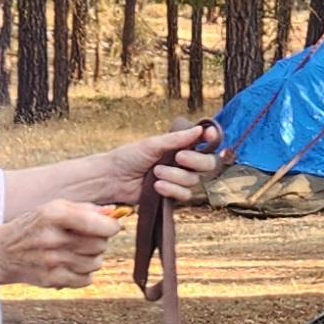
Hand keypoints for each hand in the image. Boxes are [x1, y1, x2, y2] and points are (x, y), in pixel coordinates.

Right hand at [0, 198, 119, 288]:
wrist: (0, 253)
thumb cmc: (31, 228)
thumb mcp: (52, 209)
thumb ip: (84, 209)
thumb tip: (114, 212)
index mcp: (53, 214)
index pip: (98, 224)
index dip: (111, 226)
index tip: (111, 226)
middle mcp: (52, 238)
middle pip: (100, 244)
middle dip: (100, 241)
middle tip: (87, 239)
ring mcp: (52, 261)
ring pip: (95, 263)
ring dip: (92, 258)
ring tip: (76, 252)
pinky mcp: (52, 279)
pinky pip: (86, 280)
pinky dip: (84, 274)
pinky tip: (71, 266)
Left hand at [102, 121, 222, 206]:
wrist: (113, 180)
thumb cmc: (129, 157)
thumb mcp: (153, 144)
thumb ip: (177, 139)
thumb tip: (199, 129)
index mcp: (179, 146)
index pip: (204, 142)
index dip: (210, 140)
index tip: (209, 136)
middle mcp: (183, 162)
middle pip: (207, 164)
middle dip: (196, 161)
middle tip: (178, 158)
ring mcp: (178, 179)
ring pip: (194, 180)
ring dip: (175, 177)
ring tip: (155, 174)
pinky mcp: (172, 194)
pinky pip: (185, 195)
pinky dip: (172, 190)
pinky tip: (157, 187)